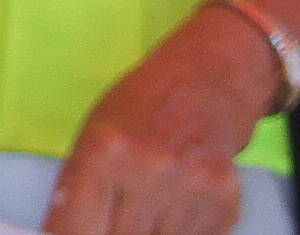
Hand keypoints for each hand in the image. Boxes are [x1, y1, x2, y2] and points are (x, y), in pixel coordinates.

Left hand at [44, 8, 291, 234]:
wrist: (206, 80)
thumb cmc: (140, 108)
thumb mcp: (92, 135)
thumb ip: (74, 192)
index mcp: (104, 150)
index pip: (76, 231)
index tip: (80, 232)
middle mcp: (149, 168)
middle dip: (112, 231)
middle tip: (118, 212)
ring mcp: (191, 186)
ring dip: (149, 232)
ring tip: (149, 202)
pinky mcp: (225, 199)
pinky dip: (179, 230)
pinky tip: (177, 201)